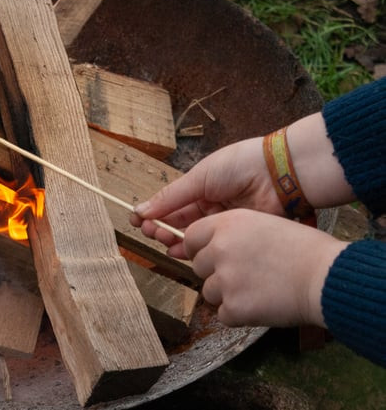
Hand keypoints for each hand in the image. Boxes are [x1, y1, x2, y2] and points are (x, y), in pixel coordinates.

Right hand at [131, 136, 282, 252]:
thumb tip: (140, 210)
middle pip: (179, 223)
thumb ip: (170, 197)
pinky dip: (193, 250)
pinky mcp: (236, 237)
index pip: (171, 205)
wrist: (280, 173)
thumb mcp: (199, 177)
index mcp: (201, 188)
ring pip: (192, 237)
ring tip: (162, 241)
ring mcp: (222, 223)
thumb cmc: (241, 165)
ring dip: (174, 240)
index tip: (137, 220)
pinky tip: (179, 251)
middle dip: (161, 228)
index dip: (154, 213)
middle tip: (150, 232)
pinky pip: (210, 246)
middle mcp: (210, 207)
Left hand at [183, 209, 346, 326]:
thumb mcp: (263, 223)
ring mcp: (225, 279)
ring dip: (228, 294)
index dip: (200, 248)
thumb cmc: (303, 249)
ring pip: (209, 292)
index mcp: (227, 224)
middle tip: (246, 274)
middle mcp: (220, 249)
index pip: (191, 236)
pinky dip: (239, 314)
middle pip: (198, 267)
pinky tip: (262, 304)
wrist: (326, 277)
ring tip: (259, 288)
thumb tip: (209, 247)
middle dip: (217, 273)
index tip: (211, 256)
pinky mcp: (234, 307)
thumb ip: (231, 233)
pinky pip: (223, 314)